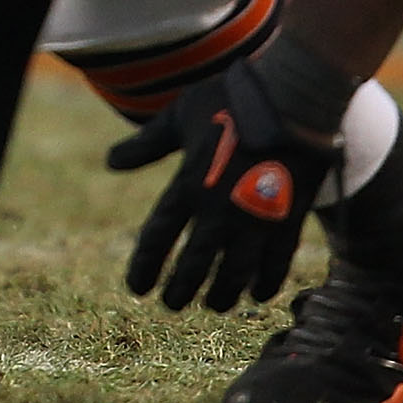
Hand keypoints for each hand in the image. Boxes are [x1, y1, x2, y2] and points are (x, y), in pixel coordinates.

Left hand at [107, 55, 338, 311]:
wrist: (291, 98)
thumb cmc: (230, 99)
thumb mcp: (179, 117)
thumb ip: (146, 145)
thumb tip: (111, 162)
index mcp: (187, 185)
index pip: (158, 238)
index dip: (145, 267)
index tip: (137, 288)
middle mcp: (218, 210)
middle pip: (194, 264)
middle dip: (181, 289)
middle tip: (172, 304)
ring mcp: (256, 218)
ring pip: (236, 272)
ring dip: (223, 293)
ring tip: (214, 305)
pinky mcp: (290, 219)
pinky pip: (276, 262)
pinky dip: (266, 282)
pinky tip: (257, 293)